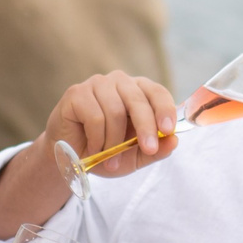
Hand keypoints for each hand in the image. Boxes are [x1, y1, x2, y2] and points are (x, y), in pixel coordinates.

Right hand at [42, 70, 181, 179]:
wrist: (69, 158)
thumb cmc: (104, 152)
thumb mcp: (134, 157)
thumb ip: (155, 151)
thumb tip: (174, 141)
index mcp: (138, 91)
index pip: (157, 93)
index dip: (165, 110)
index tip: (169, 131)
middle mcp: (119, 82)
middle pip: (138, 100)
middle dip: (146, 127)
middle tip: (148, 149)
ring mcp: (97, 84)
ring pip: (115, 111)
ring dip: (114, 141)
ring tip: (109, 159)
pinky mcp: (76, 93)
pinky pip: (94, 116)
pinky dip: (97, 139)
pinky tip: (94, 149)